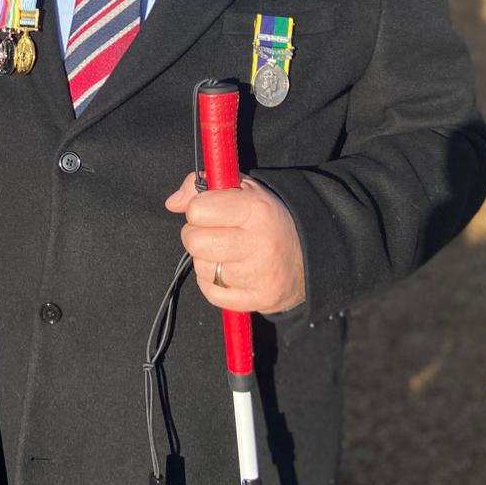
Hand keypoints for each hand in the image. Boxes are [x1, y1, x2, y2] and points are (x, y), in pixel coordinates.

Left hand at [164, 173, 305, 314]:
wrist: (313, 253)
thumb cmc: (269, 217)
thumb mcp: (244, 188)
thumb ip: (202, 185)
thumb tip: (172, 203)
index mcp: (256, 209)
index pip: (197, 210)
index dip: (199, 209)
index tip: (212, 211)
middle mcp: (258, 243)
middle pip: (194, 242)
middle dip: (197, 235)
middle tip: (214, 233)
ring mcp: (258, 275)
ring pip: (202, 268)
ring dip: (208, 260)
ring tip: (227, 252)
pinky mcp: (258, 300)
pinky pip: (211, 293)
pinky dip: (213, 283)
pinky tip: (229, 271)